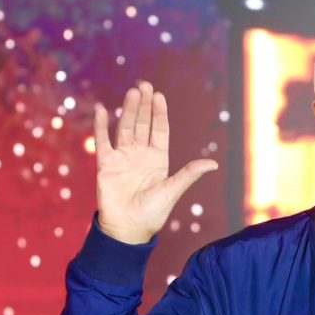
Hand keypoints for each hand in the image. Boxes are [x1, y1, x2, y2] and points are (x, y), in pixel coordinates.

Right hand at [94, 81, 217, 243]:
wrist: (128, 229)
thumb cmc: (153, 213)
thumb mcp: (173, 190)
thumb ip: (189, 174)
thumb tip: (214, 164)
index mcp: (158, 159)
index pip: (159, 130)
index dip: (159, 113)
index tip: (158, 96)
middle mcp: (140, 154)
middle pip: (141, 124)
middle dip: (143, 105)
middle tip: (144, 85)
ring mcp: (123, 157)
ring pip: (125, 128)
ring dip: (128, 110)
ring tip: (131, 92)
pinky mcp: (106, 164)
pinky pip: (103, 141)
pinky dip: (101, 126)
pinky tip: (101, 109)